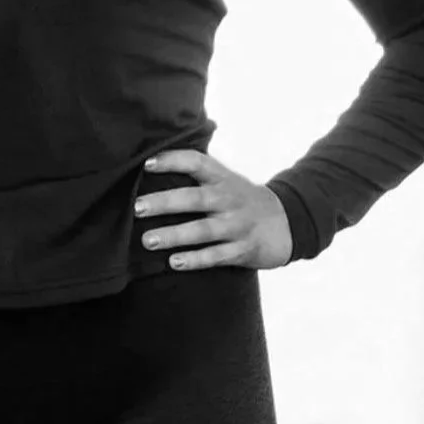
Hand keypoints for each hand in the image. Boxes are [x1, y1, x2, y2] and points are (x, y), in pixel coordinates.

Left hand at [135, 149, 292, 270]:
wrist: (286, 222)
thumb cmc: (241, 198)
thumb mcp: (225, 179)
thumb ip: (198, 172)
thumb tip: (153, 163)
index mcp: (222, 178)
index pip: (196, 162)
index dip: (172, 160)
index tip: (147, 165)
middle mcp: (229, 200)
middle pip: (194, 199)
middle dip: (165, 203)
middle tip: (138, 208)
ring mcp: (236, 226)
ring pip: (202, 231)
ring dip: (174, 235)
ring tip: (147, 240)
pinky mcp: (242, 250)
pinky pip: (216, 256)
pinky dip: (195, 260)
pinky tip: (174, 262)